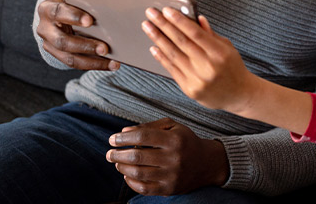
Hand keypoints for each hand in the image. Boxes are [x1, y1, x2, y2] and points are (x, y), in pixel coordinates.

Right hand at [35, 0, 118, 70]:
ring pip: (69, 58)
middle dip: (85, 46)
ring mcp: (49, 45)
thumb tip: (107, 2)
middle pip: (62, 41)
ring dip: (93, 61)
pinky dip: (94, 65)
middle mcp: (44, 29)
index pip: (58, 12)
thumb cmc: (70, 2)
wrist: (55, 13)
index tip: (90, 21)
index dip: (74, 16)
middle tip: (105, 48)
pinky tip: (110, 64)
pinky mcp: (57, 56)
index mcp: (47, 9)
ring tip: (112, 62)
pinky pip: (76, 64)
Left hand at [106, 118, 228, 194]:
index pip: (142, 136)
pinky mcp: (170, 189)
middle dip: (118, 154)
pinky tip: (126, 175)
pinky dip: (131, 182)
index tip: (112, 139)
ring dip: (122, 167)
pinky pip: (144, 188)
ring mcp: (172, 175)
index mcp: (174, 139)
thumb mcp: (172, 127)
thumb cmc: (185, 141)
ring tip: (116, 162)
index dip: (123, 138)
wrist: (207, 163)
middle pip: (138, 155)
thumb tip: (124, 132)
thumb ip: (148, 127)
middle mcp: (174, 158)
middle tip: (109, 153)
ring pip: (138, 173)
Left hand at [142, 7, 259, 113]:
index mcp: (220, 53)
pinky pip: (172, 70)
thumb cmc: (233, 68)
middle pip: (181, 42)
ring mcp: (198, 80)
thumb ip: (210, 34)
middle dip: (164, 25)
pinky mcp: (190, 89)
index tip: (167, 10)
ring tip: (148, 27)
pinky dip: (162, 57)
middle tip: (151, 14)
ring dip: (158, 39)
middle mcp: (208, 67)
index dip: (180, 21)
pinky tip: (154, 47)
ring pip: (173, 55)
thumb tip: (196, 18)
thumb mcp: (228, 47)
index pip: (196, 33)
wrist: (239, 95)